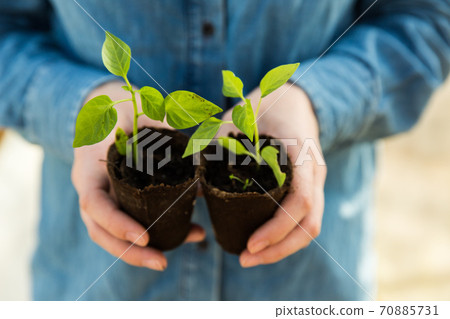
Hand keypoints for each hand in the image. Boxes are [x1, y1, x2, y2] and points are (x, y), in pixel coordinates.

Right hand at [71, 81, 204, 270]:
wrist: (104, 107)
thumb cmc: (120, 106)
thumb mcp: (139, 109)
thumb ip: (164, 128)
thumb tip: (200, 159)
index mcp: (89, 168)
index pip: (94, 204)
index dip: (117, 224)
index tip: (145, 236)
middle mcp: (92, 188)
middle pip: (100, 231)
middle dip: (129, 252)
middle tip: (162, 262)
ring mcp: (104, 197)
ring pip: (112, 235)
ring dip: (138, 252)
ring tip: (168, 259)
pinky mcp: (119, 199)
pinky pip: (130, 222)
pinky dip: (154, 233)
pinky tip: (186, 232)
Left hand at [218, 83, 326, 266]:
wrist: (294, 99)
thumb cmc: (264, 106)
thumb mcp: (239, 119)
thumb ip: (217, 145)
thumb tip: (194, 186)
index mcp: (301, 154)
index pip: (300, 201)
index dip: (276, 228)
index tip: (249, 244)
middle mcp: (315, 172)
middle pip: (310, 224)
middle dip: (278, 249)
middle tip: (244, 259)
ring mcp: (315, 181)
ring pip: (310, 227)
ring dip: (283, 248)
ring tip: (250, 257)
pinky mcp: (309, 188)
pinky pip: (305, 220)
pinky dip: (286, 236)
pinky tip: (263, 243)